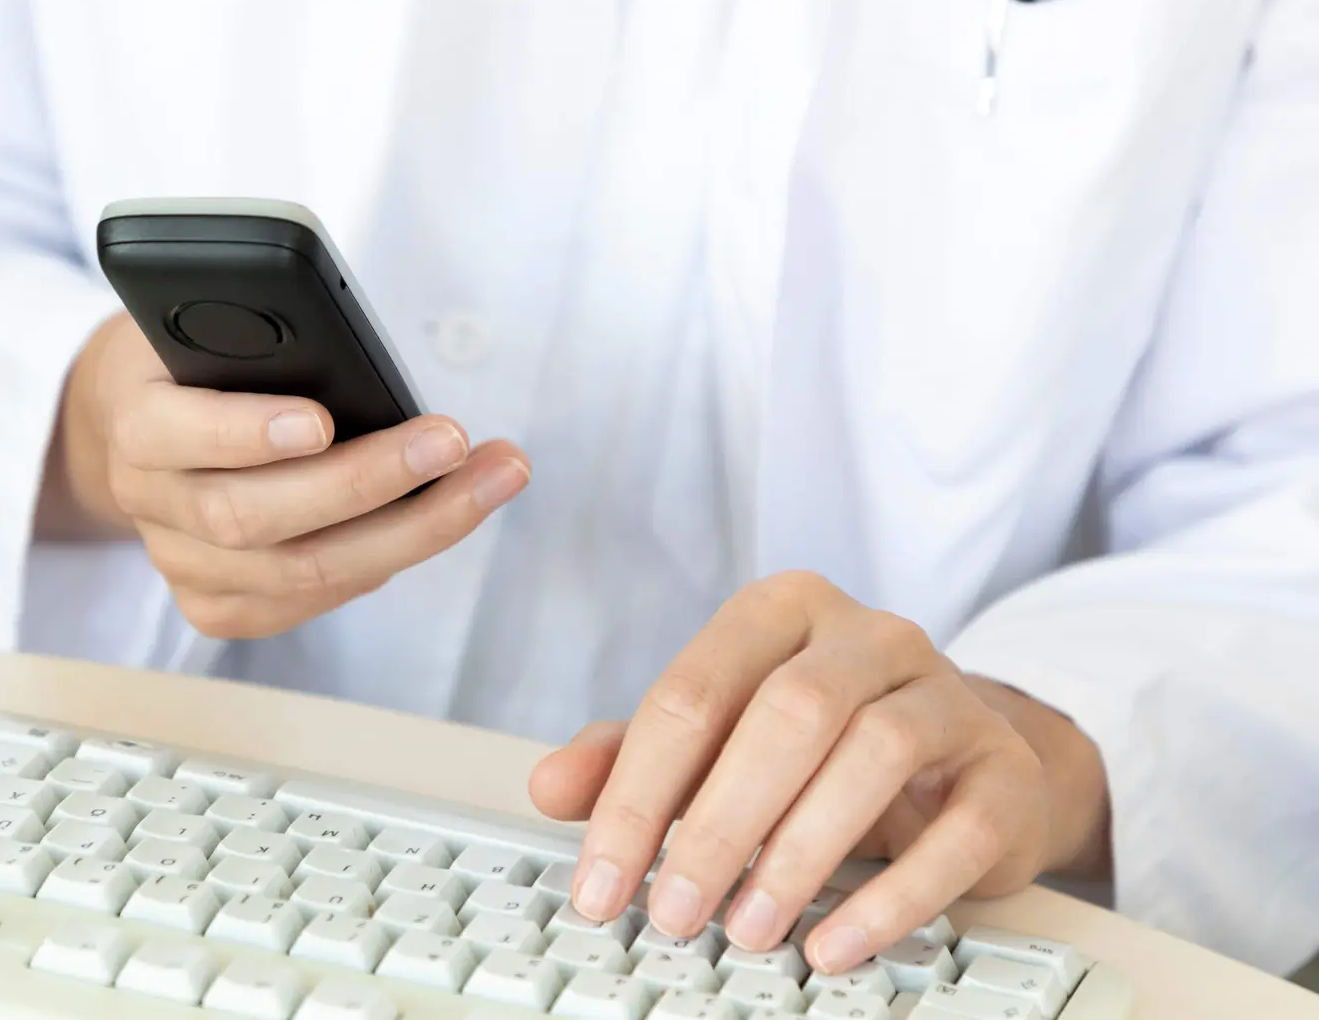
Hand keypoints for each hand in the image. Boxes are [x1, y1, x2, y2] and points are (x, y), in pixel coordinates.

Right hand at [36, 314, 530, 637]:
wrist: (147, 422)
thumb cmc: (202, 358)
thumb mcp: (212, 322)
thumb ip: (255, 334)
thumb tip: (350, 356)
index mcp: (134, 420)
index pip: (172, 433)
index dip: (245, 433)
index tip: (322, 419)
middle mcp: (147, 503)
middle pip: (250, 517)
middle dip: (365, 481)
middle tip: (451, 440)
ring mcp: (181, 565)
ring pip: (299, 573)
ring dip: (411, 528)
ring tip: (489, 476)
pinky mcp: (216, 607)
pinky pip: (312, 600)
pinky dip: (386, 559)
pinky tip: (441, 517)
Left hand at [529, 571, 1110, 974]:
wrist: (960, 762)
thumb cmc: (818, 748)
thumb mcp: (716, 744)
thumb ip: (629, 759)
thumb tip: (550, 789)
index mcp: (778, 613)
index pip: (690, 694)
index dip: (634, 794)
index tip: (600, 884)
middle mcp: (866, 634)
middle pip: (785, 715)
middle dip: (716, 825)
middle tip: (674, 914)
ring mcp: (946, 692)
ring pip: (870, 753)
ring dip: (797, 854)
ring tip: (748, 930)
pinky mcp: (1005, 767)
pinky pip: (957, 829)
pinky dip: (891, 897)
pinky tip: (834, 943)